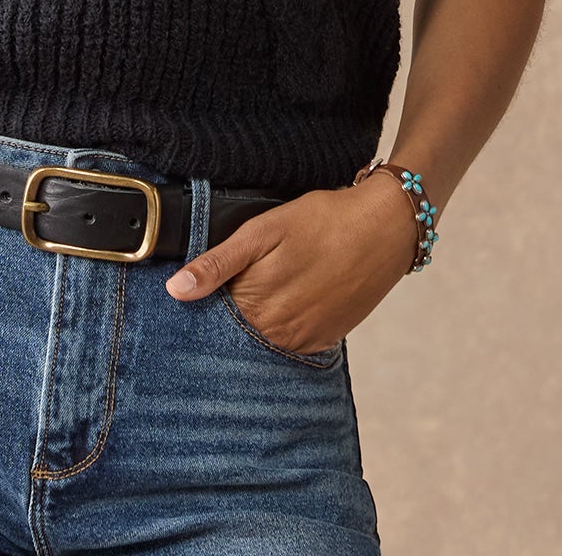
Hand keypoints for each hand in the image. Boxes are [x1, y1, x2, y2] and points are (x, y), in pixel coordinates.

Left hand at [164, 173, 417, 353]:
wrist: (386, 228)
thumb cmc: (324, 220)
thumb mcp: (263, 231)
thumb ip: (218, 263)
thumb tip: (176, 291)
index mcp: (257, 306)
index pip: (213, 314)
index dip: (208, 295)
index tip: (209, 280)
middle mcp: (279, 334)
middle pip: (238, 327)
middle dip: (232, 307)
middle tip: (249, 273)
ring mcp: (305, 340)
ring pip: (264, 334)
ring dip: (260, 316)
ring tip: (274, 280)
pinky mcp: (326, 339)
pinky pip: (292, 339)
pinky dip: (286, 322)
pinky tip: (294, 293)